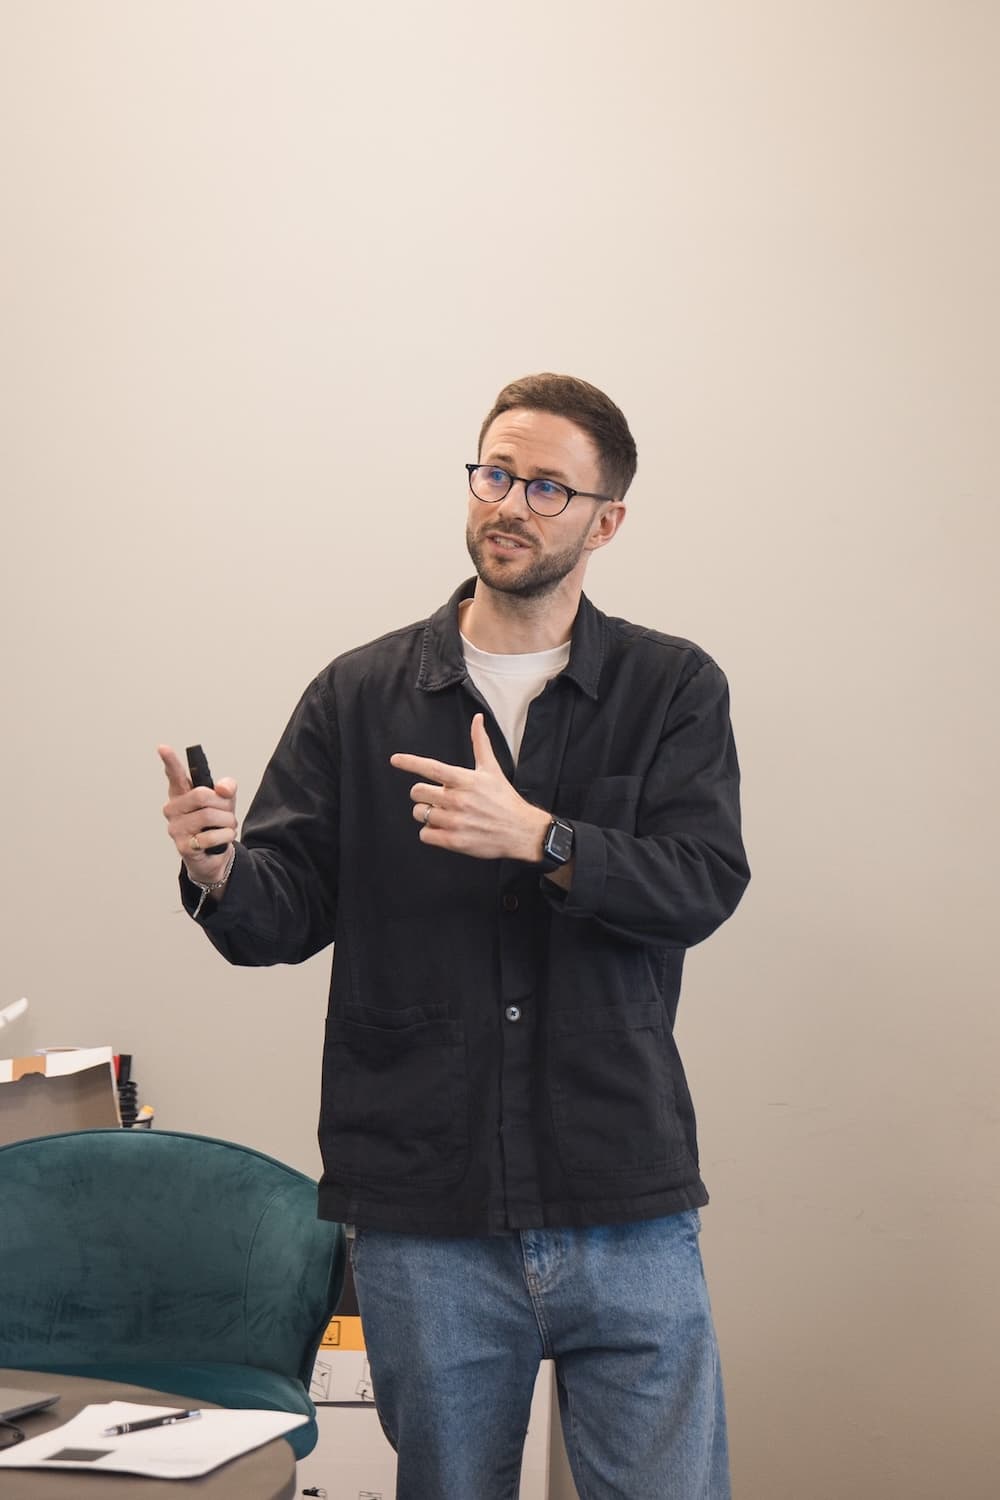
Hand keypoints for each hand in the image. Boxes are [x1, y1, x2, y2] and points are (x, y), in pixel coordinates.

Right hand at [158, 744, 238, 882]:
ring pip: (209, 816)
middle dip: (223, 805)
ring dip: (227, 822)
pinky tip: (222, 840)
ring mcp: (175, 828)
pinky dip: (225, 837)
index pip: (175, 775)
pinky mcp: (183, 846)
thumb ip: (226, 788)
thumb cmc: (215, 823)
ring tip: (225, 828)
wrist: (215, 855)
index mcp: (181, 794)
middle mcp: (173, 809)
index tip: (163, 747)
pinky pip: (211, 836)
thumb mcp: (225, 802)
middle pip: (203, 795)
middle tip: (226, 813)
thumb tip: (222, 788)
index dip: (170, 761)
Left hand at [390, 714, 549, 861]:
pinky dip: (430, 833)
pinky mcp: (454, 841)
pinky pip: (425, 835)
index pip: (431, 768)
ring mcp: (454, 821)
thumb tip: (477, 718)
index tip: (395, 760)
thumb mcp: (492, 769)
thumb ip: (480, 743)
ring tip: (444, 814)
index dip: (410, 763)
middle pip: (417, 793)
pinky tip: (444, 829)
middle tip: (437, 798)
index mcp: (464, 780)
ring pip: (419, 814)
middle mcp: (457, 799)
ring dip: (427, 814)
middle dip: (423, 794)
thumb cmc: (505, 799)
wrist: (521, 831)